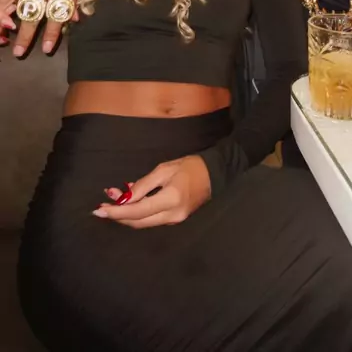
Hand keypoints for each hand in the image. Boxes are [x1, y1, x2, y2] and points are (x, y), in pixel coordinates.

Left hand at [93, 156, 211, 228]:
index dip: (117, 212)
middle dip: (118, 216)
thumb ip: (143, 185)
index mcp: (170, 200)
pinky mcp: (175, 219)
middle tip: (100, 207)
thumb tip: (123, 198)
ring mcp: (174, 220)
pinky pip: (152, 219)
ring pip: (144, 222)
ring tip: (112, 200)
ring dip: (126, 214)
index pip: (137, 211)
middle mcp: (172, 215)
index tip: (99, 209)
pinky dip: (138, 212)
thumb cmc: (189, 166)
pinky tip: (129, 201)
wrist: (214, 173)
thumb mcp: (164, 169)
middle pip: (138, 222)